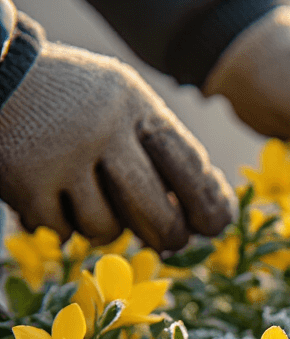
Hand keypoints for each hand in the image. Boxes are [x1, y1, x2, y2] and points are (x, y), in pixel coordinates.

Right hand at [0, 38, 235, 250]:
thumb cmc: (70, 95)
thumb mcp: (120, 98)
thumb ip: (155, 141)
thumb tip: (207, 205)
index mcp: (136, 105)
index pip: (190, 166)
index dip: (208, 203)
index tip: (214, 226)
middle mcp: (105, 129)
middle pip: (156, 210)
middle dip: (168, 235)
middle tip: (170, 243)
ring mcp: (64, 156)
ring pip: (107, 228)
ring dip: (105, 228)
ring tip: (94, 207)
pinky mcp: (27, 181)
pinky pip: (62, 231)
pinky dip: (61, 226)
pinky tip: (55, 203)